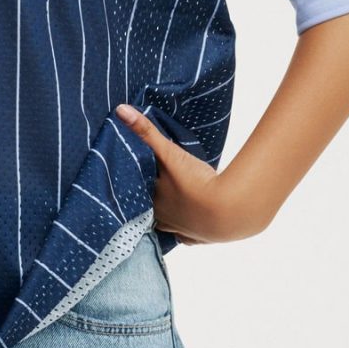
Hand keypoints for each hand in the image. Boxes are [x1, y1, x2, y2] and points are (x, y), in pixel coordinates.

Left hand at [114, 103, 273, 243]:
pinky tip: (189, 226)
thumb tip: (119, 110)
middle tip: (153, 190)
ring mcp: (182, 230)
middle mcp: (164, 220)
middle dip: (152, 200)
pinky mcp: (201, 237)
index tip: (136, 174)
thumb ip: (146, 132)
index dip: (137, 183)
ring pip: (168, 225)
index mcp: (153, 202)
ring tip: (168, 208)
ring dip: (168, 217)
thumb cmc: (197, 183)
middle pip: (152, 209)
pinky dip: (187, 231)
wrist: (229, 211)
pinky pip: (188, 237)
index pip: (138, 191)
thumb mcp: (170, 154)